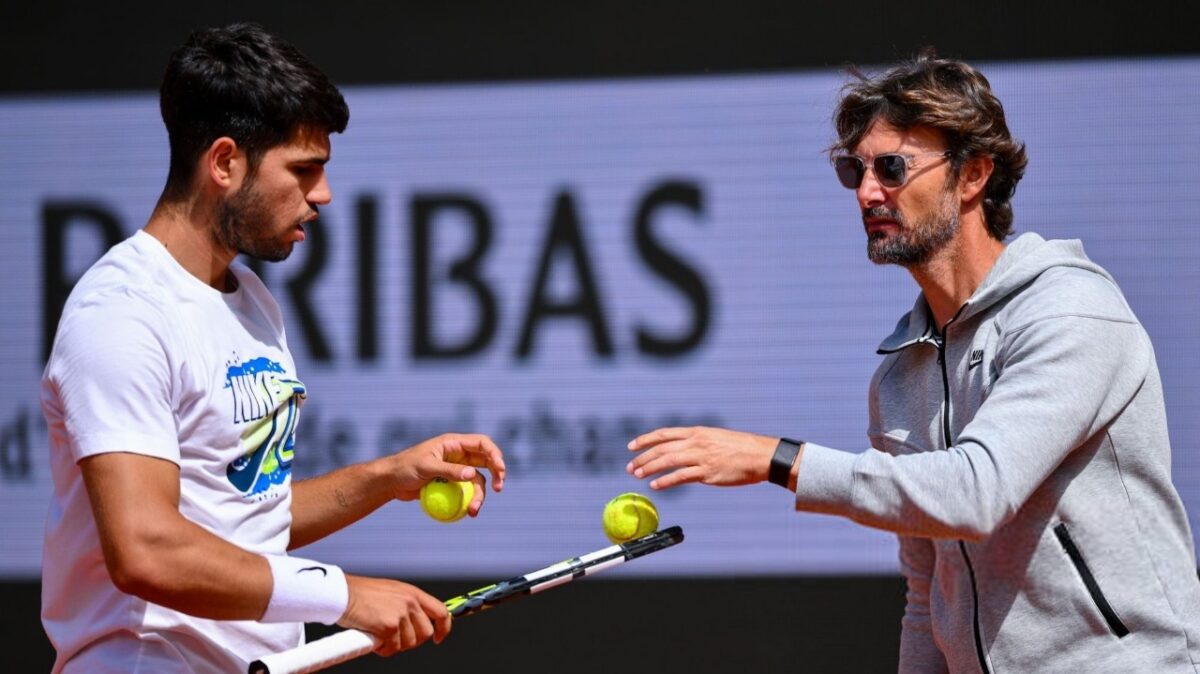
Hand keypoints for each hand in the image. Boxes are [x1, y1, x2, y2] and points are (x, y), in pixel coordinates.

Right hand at [339, 575, 450, 655]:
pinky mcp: (390, 626)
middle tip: (393, 639)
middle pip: (425, 633)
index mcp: (412, 593)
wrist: (341, 594)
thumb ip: (404, 605)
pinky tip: (373, 639)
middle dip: (411, 641)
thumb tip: (412, 624)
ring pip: (409, 643)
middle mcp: (410, 602)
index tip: (437, 638)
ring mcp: (401, 614)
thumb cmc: (360, 594)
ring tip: (380, 637)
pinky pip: (393, 648)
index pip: (440, 612)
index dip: (443, 628)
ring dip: (394, 645)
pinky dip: (383, 649)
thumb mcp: (390, 593)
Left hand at [386, 433, 505, 516]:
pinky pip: (467, 492)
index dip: (495, 454)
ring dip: (480, 495)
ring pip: (477, 481)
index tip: (500, 469)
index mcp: (453, 443)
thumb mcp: (426, 467)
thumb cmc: (404, 468)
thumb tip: (472, 475)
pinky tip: (468, 513)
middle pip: (486, 461)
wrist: (391, 482)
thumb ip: (449, 470)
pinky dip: (470, 502)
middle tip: (498, 488)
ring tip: (474, 511)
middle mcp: (459, 455)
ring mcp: (456, 470)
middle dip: (496, 474)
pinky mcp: (452, 484)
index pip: (482, 443)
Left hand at [625, 426, 777, 489]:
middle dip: (643, 457)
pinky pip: (680, 477)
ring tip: (637, 475)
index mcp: (697, 432)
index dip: (645, 439)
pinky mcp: (707, 473)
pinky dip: (665, 481)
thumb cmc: (740, 448)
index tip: (632, 446)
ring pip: (667, 461)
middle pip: (661, 448)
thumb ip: (697, 443)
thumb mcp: (715, 438)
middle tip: (630, 467)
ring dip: (649, 468)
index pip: (664, 433)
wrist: (761, 456)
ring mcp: (701, 457)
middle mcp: (696, 442)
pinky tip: (655, 485)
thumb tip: (682, 450)